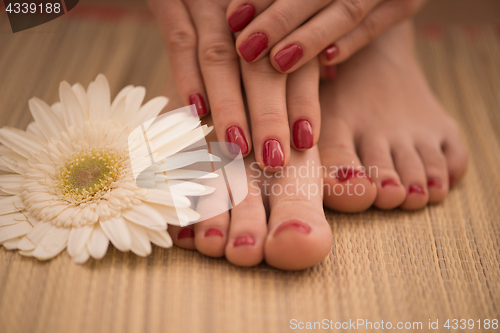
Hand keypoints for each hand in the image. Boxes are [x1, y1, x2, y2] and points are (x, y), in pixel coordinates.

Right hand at [148, 0, 320, 170]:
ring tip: (237, 147)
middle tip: (273, 159)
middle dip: (269, 115)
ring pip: (220, 58)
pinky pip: (178, 39)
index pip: (296, 61)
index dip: (303, 102)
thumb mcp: (267, 19)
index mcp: (275, 16)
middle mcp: (248, 10)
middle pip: (261, 66)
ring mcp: (208, 2)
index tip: (305, 141)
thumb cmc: (241, 7)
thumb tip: (325, 78)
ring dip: (229, 105)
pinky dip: (187, 76)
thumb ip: (290, 47)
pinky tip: (195, 111)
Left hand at [227, 0, 426, 72]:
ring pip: (347, 9)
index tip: (233, 17)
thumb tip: (240, 19)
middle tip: (247, 47)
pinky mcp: (406, 3)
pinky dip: (352, 41)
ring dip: (311, 36)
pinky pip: (378, 23)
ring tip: (279, 60)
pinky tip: (327, 61)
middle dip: (280, 19)